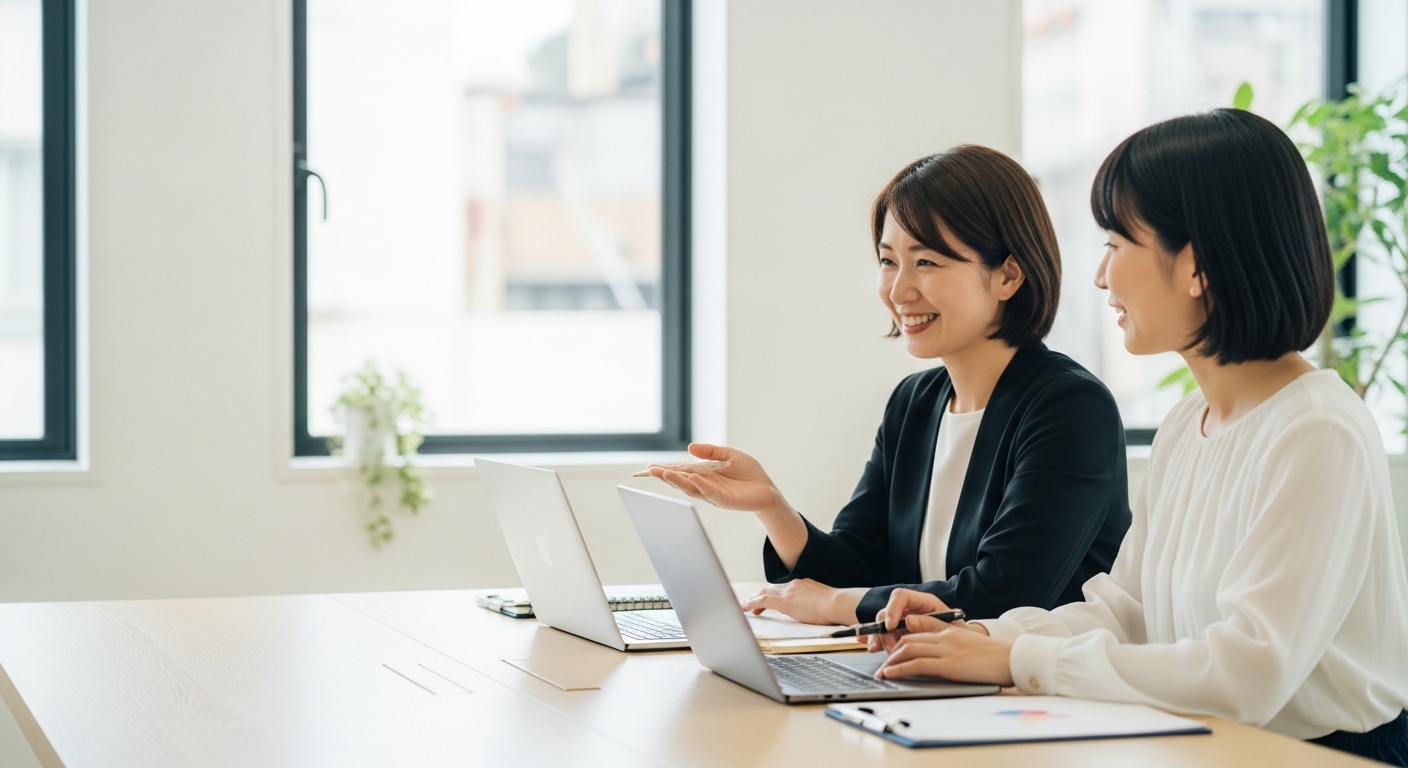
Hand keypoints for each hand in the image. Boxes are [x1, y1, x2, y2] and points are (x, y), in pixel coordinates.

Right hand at [648, 443, 789, 516]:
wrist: (767, 489)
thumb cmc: (749, 473)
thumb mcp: (729, 455)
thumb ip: (711, 451)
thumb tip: (690, 447)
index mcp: (704, 474)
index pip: (681, 471)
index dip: (667, 469)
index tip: (650, 467)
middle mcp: (705, 485)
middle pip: (681, 481)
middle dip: (665, 476)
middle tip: (650, 471)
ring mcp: (713, 494)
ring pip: (691, 488)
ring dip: (678, 481)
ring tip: (665, 474)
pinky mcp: (724, 500)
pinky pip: (710, 492)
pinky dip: (701, 485)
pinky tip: (692, 478)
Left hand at [739, 580, 862, 625]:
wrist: (837, 603)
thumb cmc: (835, 606)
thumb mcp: (822, 602)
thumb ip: (813, 603)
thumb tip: (811, 610)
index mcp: (802, 584)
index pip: (783, 588)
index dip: (773, 594)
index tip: (769, 601)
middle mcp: (793, 585)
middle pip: (770, 588)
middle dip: (759, 595)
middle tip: (751, 604)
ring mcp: (788, 591)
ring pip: (764, 592)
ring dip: (753, 600)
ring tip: (744, 607)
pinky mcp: (784, 601)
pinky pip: (762, 600)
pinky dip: (751, 604)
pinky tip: (744, 609)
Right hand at [866, 589, 988, 652]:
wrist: (969, 650)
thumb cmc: (962, 636)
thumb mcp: (951, 629)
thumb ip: (930, 624)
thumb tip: (908, 621)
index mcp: (923, 603)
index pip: (900, 596)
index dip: (892, 609)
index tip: (890, 625)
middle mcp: (910, 610)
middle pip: (887, 612)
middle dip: (884, 630)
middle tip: (890, 648)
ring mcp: (902, 622)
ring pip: (881, 625)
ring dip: (878, 638)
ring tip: (877, 651)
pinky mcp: (898, 635)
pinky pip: (882, 635)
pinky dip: (875, 641)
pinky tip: (870, 647)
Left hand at [874, 626, 1014, 685]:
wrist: (1011, 659)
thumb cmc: (993, 655)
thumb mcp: (968, 642)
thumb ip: (948, 639)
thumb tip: (929, 644)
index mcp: (949, 631)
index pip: (916, 631)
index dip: (900, 641)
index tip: (890, 652)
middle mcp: (943, 637)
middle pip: (908, 639)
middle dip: (891, 652)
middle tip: (882, 664)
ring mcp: (945, 650)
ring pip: (908, 650)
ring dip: (891, 661)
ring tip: (882, 672)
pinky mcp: (947, 664)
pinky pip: (916, 664)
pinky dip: (899, 669)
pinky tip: (890, 674)